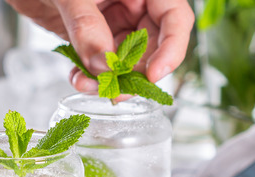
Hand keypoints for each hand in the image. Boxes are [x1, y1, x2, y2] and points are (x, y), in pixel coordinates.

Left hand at [7, 0, 193, 90]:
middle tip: (117, 91)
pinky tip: (78, 78)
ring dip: (108, 79)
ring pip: (124, 60)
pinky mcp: (92, 37)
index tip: (153, 74)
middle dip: (134, 72)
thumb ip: (87, 27)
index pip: (175, 18)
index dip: (171, 48)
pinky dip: (90, 75)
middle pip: (152, 46)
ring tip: (89, 85)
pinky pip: (99, 62)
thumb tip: (102, 66)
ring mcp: (113, 22)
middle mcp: (133, 5)